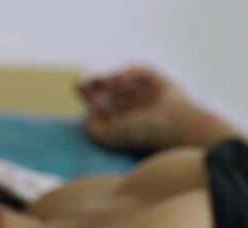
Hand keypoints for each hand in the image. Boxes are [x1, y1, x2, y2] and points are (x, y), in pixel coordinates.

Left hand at [77, 66, 210, 151]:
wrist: (170, 125)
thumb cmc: (140, 133)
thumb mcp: (108, 136)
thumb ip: (92, 129)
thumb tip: (85, 116)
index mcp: (123, 121)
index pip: (102, 104)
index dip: (89, 95)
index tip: (77, 86)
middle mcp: (133, 107)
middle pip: (110, 90)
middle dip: (98, 83)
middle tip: (89, 80)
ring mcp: (146, 94)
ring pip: (123, 80)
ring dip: (113, 78)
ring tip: (109, 82)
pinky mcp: (158, 81)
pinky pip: (140, 71)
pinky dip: (130, 73)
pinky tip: (124, 80)